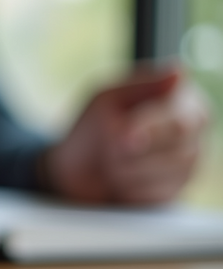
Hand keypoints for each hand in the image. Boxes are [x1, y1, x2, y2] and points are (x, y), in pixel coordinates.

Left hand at [45, 65, 209, 204]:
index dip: (148, 132)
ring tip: (111, 161)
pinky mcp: (176, 191)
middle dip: (131, 155)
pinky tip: (120, 179)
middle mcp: (194, 129)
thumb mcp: (106, 99)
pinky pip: (156, 196)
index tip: (122, 139)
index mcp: (182, 98)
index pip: (179, 121)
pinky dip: (129, 190)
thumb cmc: (92, 128)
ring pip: (166, 176)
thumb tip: (179, 72)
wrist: (74, 170)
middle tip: (110, 149)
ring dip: (126, 171)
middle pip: (178, 152)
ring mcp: (190, 161)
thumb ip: (141, 86)